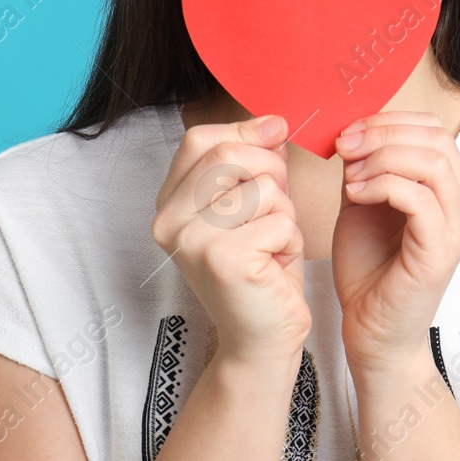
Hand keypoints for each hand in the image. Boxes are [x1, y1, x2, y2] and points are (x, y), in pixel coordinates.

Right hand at [151, 113, 310, 364]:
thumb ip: (255, 162)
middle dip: (271, 173)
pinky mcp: (223, 260)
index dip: (244, 131)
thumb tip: (273, 123)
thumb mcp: (253, 204)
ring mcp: (192, 241)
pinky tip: (276, 265)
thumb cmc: (261, 268)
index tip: (276, 133)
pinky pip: (280, 220)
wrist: (262, 337)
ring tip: (273, 245)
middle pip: (229, 157)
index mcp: (169, 203)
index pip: (199, 139)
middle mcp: (168, 220)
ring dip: (285, 214)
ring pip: (263, 188)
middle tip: (277, 209)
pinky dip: (291, 241)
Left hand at [330, 111, 459, 374]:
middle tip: (345, 146)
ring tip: (350, 174)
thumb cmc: (369, 270)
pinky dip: (382, 185)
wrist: (371, 331)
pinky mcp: (441, 251)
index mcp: (451, 191)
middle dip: (384, 133)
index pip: (435, 130)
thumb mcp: (363, 204)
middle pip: (437, 139)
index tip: (349, 132)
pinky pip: (419, 198)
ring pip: (433, 162)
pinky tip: (355, 195)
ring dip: (382, 157)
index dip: (390, 121)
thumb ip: (366, 167)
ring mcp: (458, 229)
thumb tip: (355, 130)